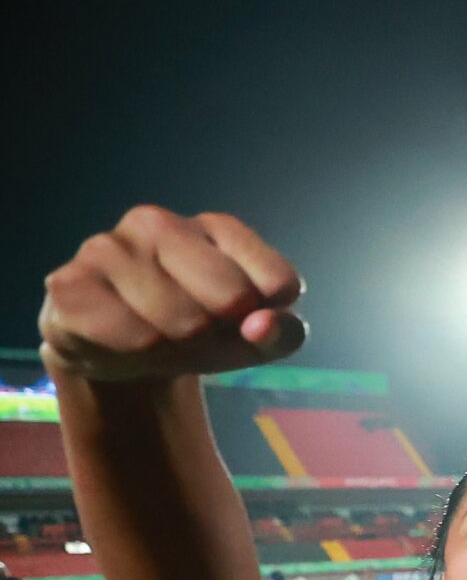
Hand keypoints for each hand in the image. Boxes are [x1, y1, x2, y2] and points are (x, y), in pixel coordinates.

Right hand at [41, 208, 306, 380]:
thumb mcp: (254, 338)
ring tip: (157, 337)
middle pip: (233, 298)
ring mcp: (109, 247)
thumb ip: (282, 333)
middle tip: (194, 333)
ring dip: (177, 349)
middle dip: (222, 334)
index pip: (280, 281)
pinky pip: (133, 338)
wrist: (120, 352)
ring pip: (182, 324)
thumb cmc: (200, 334)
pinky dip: (139, 356)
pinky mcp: (70, 283)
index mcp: (216, 228)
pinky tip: (122, 340)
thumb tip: (263, 326)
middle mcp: (159, 223)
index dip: (267, 320)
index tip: (244, 321)